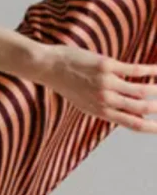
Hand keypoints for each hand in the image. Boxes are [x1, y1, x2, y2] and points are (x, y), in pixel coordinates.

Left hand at [33, 44, 156, 132]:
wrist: (48, 67)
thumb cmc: (68, 83)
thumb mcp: (85, 102)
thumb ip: (106, 108)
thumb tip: (131, 113)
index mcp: (99, 111)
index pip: (131, 123)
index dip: (150, 127)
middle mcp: (104, 100)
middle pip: (141, 108)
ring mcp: (106, 83)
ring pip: (141, 90)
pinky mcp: (107, 66)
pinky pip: (136, 70)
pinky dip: (152, 71)